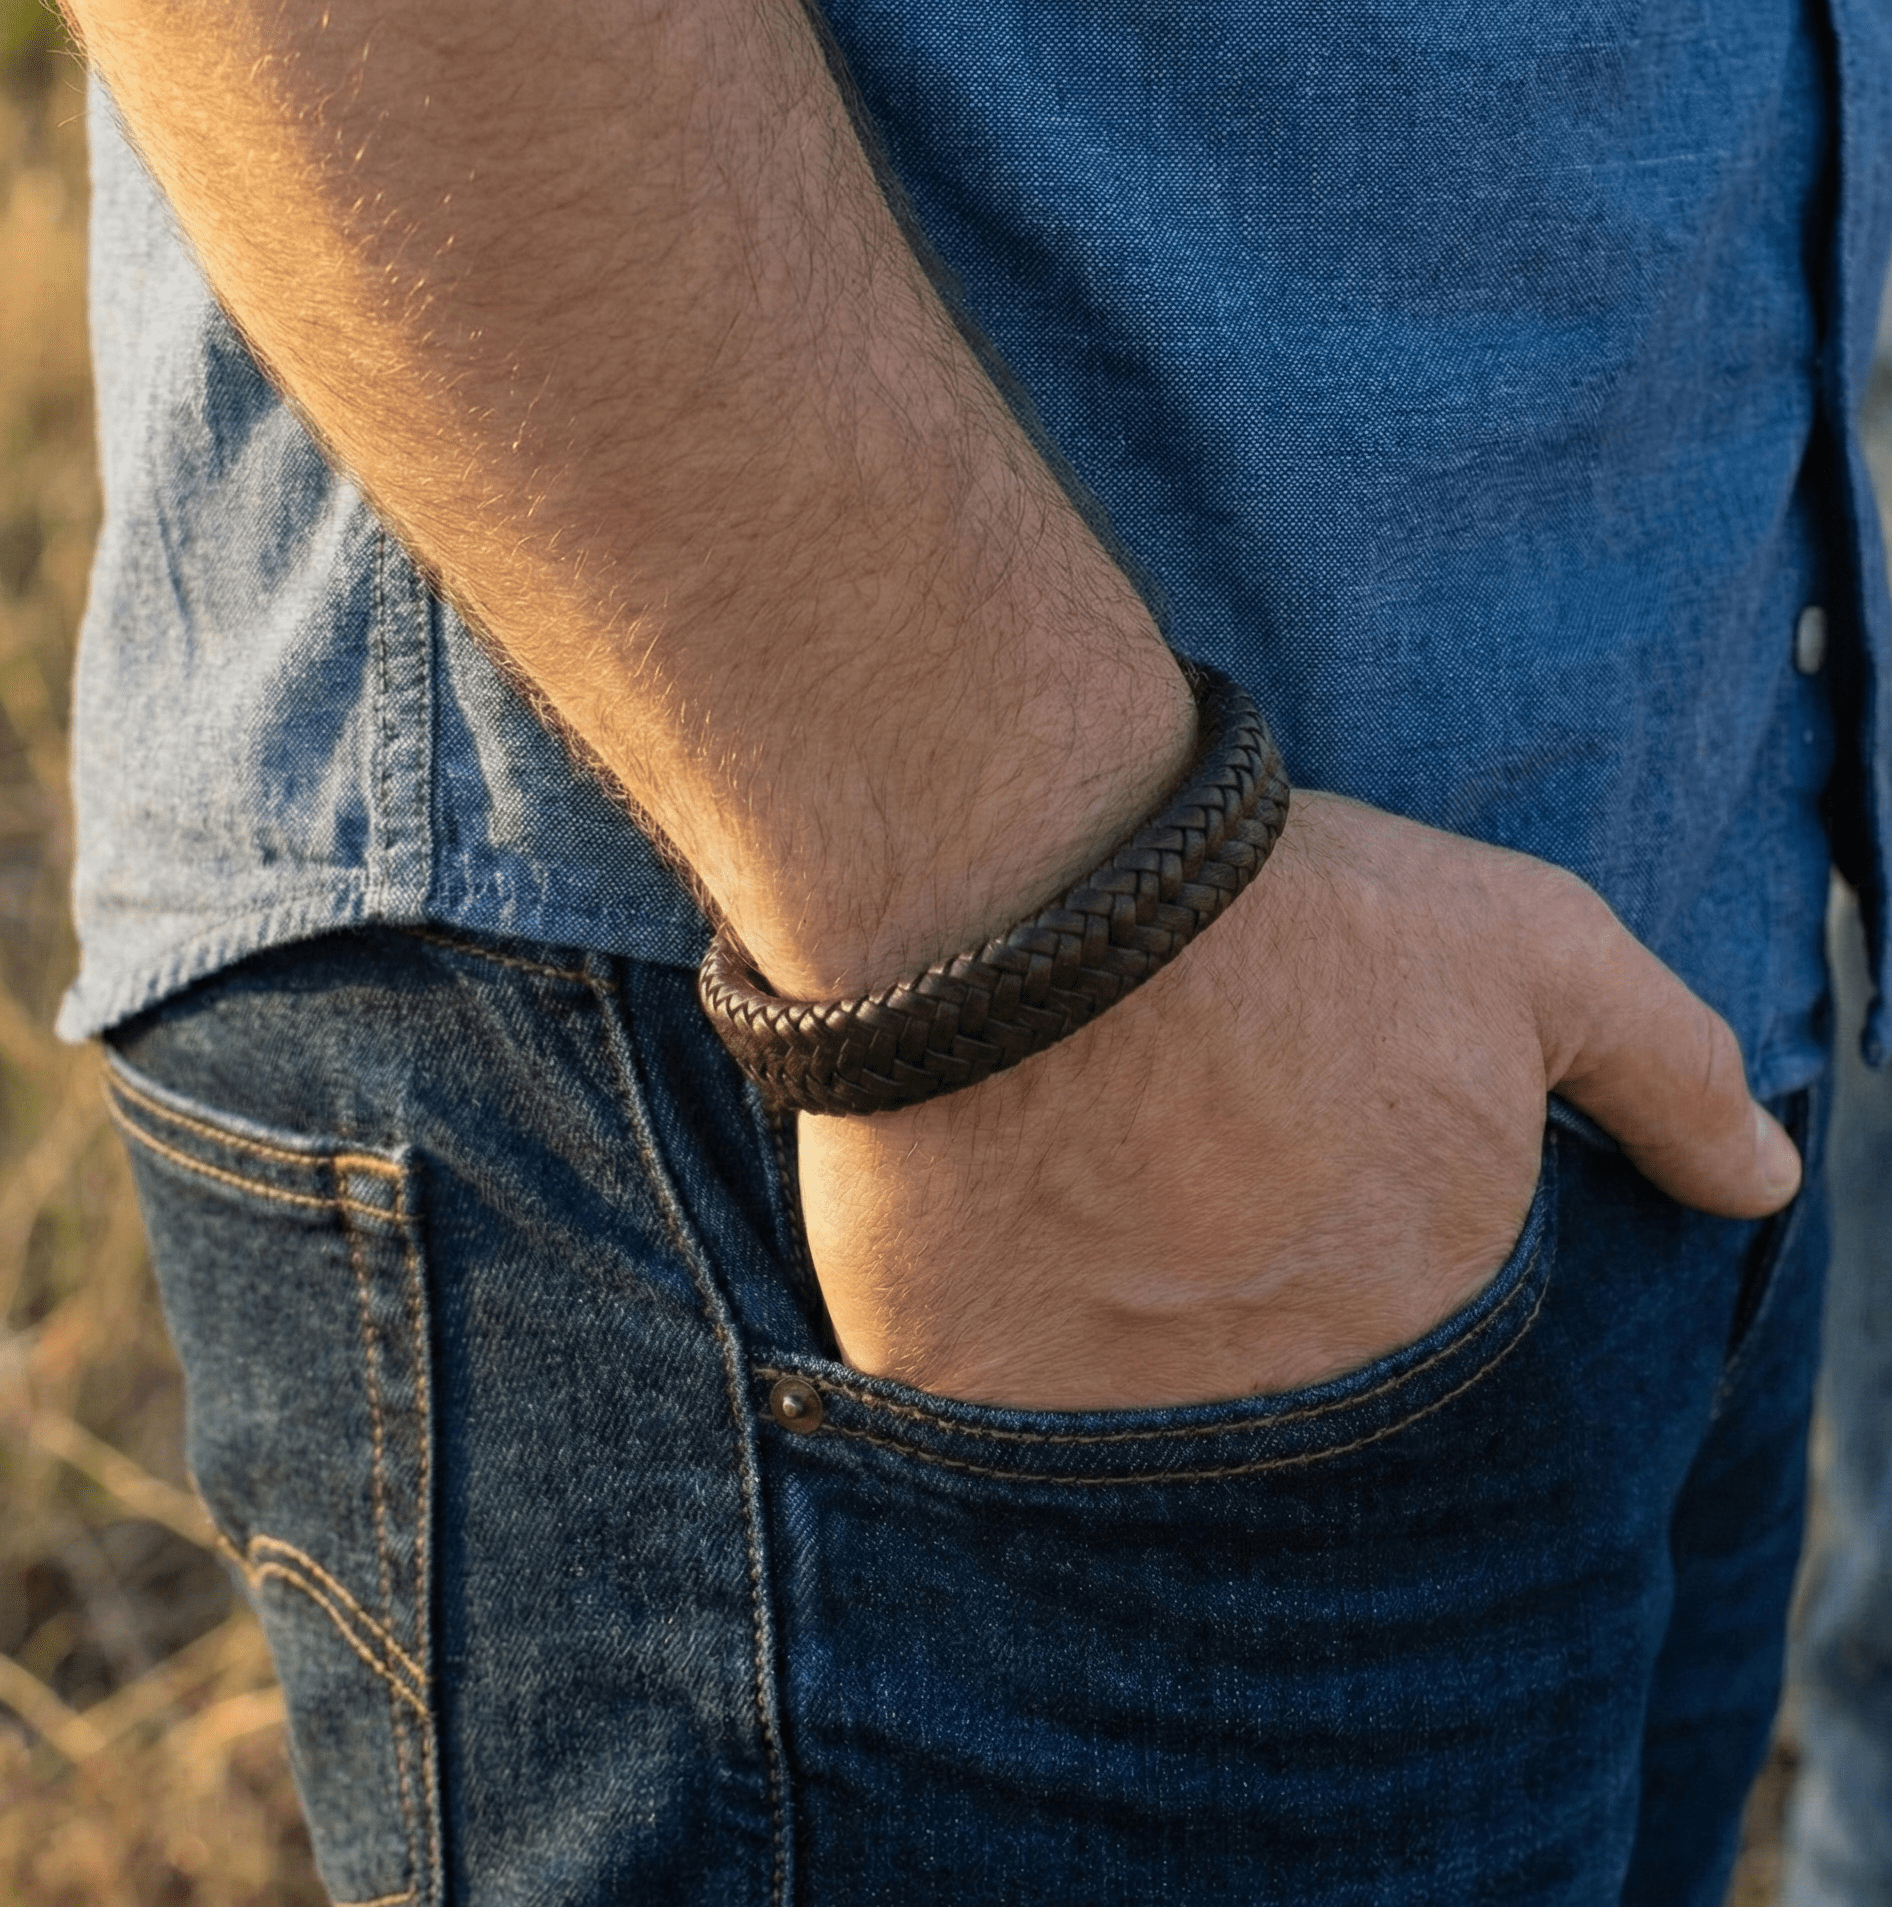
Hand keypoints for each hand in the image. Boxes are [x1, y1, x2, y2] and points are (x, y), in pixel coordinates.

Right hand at [796, 791, 1802, 1409]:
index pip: (1398, 1288)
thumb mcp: (1531, 947)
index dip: (1328, 1177)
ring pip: (1139, 1376)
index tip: (1267, 1100)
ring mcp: (1130, 1411)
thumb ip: (1667, 1073)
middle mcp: (1297, 1391)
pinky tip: (992, 1209)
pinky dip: (1002, 1321)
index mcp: (1431, 1297)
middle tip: (1165, 1116)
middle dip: (1231, 1243)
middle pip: (1272, 1340)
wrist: (1043, 900)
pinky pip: (1004, 1391)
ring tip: (1077, 1143)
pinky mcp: (984, 1396)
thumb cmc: (1294, 914)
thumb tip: (1772, 1187)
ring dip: (1118, 1288)